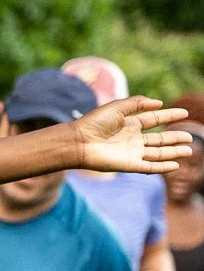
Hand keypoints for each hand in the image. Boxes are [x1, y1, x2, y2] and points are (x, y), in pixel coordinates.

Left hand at [75, 97, 192, 174]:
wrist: (80, 141)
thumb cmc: (94, 123)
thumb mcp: (117, 107)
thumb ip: (138, 103)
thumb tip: (159, 103)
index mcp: (130, 123)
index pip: (154, 119)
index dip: (169, 116)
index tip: (184, 113)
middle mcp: (133, 138)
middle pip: (159, 139)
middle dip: (175, 137)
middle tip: (190, 136)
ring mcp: (132, 152)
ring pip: (158, 153)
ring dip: (173, 152)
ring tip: (188, 149)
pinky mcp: (130, 165)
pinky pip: (150, 167)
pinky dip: (163, 166)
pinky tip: (175, 164)